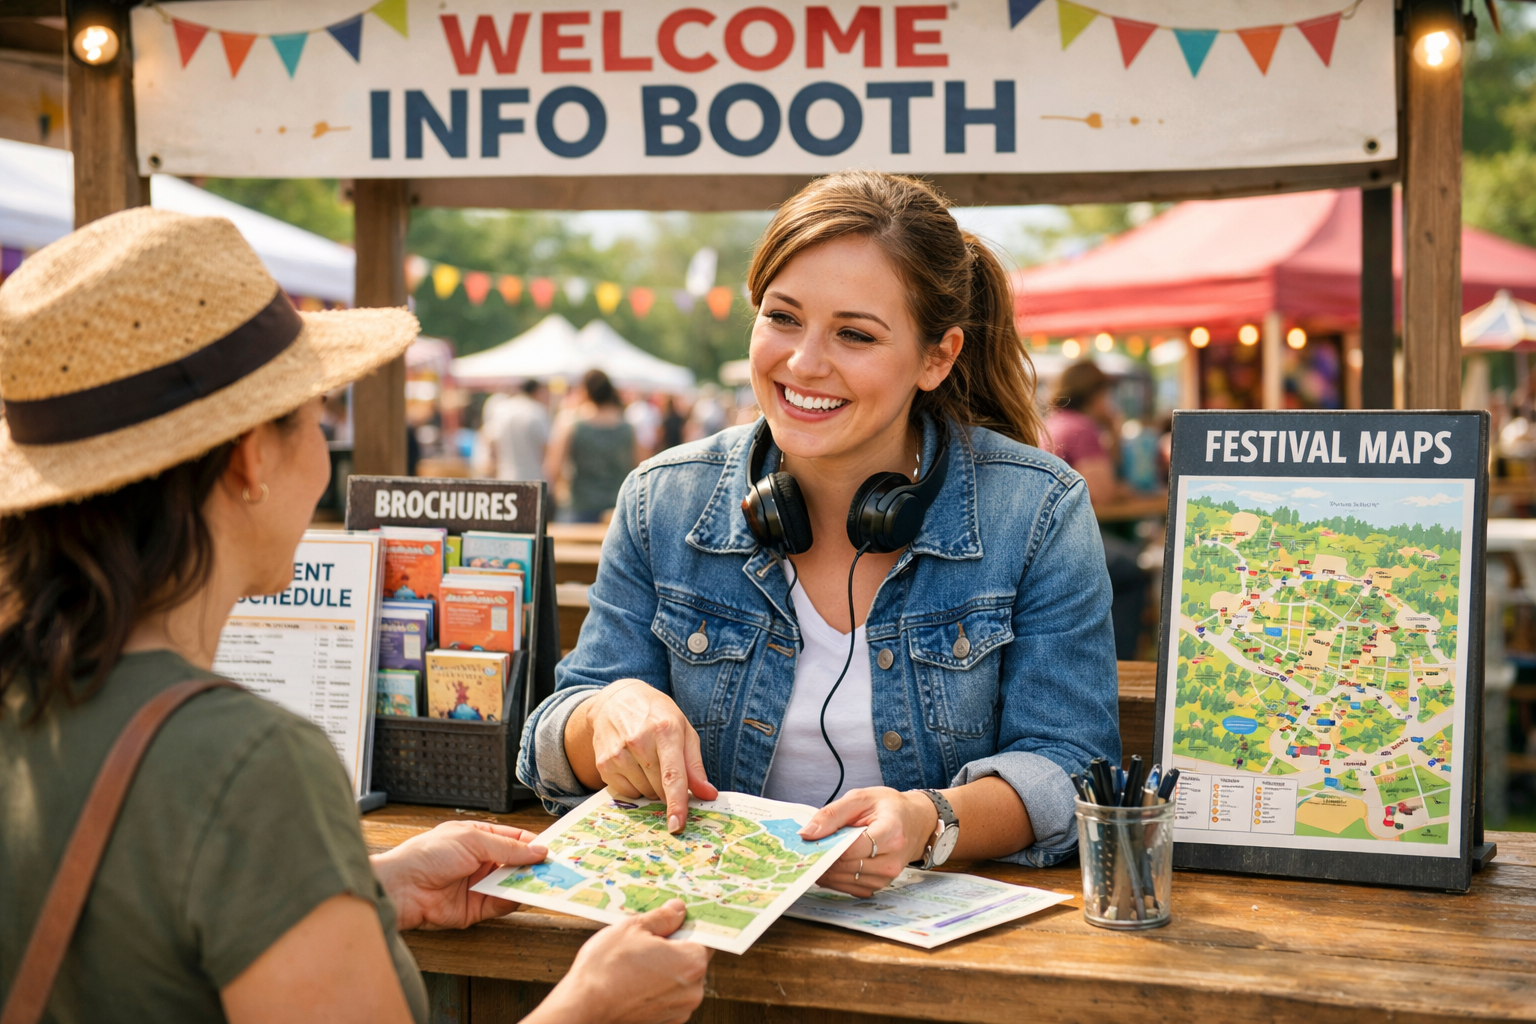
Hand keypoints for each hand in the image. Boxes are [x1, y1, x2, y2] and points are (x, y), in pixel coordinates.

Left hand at [370, 820, 546, 930]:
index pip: (514, 839)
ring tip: (547, 882)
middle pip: (516, 863)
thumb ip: (508, 847)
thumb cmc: (427, 855)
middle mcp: (480, 861)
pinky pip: (501, 905)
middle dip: (534, 865)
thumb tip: (538, 850)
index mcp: (478, 837)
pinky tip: (525, 896)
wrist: (401, 888)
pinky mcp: (475, 909)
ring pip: (512, 884)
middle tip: (558, 868)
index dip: (534, 843)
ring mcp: (478, 885)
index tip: (554, 849)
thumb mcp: (473, 841)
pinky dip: (514, 901)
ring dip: (527, 883)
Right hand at [532, 900, 711, 1023]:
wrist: (583, 1009)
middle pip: (691, 960)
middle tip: (644, 944)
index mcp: (691, 963)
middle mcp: (693, 991)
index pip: (704, 937)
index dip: (687, 927)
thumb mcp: (632, 928)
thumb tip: (678, 910)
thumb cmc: (605, 969)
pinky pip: (667, 998)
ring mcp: (679, 1011)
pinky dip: (655, 990)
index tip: (673, 922)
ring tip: (633, 966)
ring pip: (678, 980)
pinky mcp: (665, 1023)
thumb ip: (662, 917)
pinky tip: (632, 983)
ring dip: (663, 971)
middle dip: (672, 949)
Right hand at [570, 679, 717, 832]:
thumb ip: (695, 765)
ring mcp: (618, 753)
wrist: (616, 700)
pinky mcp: (603, 764)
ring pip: (644, 793)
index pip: (672, 775)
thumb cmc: (656, 715)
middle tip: (666, 767)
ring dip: (651, 787)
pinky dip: (635, 786)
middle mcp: (638, 741)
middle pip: (659, 789)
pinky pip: (627, 793)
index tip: (678, 825)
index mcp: (665, 730)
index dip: (677, 803)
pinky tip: (633, 765)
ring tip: (648, 761)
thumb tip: (708, 794)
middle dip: (668, 789)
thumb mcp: (683, 730)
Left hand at [798, 787, 938, 896]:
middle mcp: (893, 859)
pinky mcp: (883, 883)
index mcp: (890, 832)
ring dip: (829, 872)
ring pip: (848, 880)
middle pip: (847, 867)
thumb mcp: (860, 798)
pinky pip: (853, 888)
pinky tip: (832, 866)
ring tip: (819, 856)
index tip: (809, 842)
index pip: (850, 849)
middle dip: (824, 859)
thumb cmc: (889, 807)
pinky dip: (838, 879)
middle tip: (808, 850)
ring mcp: (889, 875)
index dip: (826, 847)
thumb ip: (832, 814)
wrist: (916, 821)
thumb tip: (807, 834)